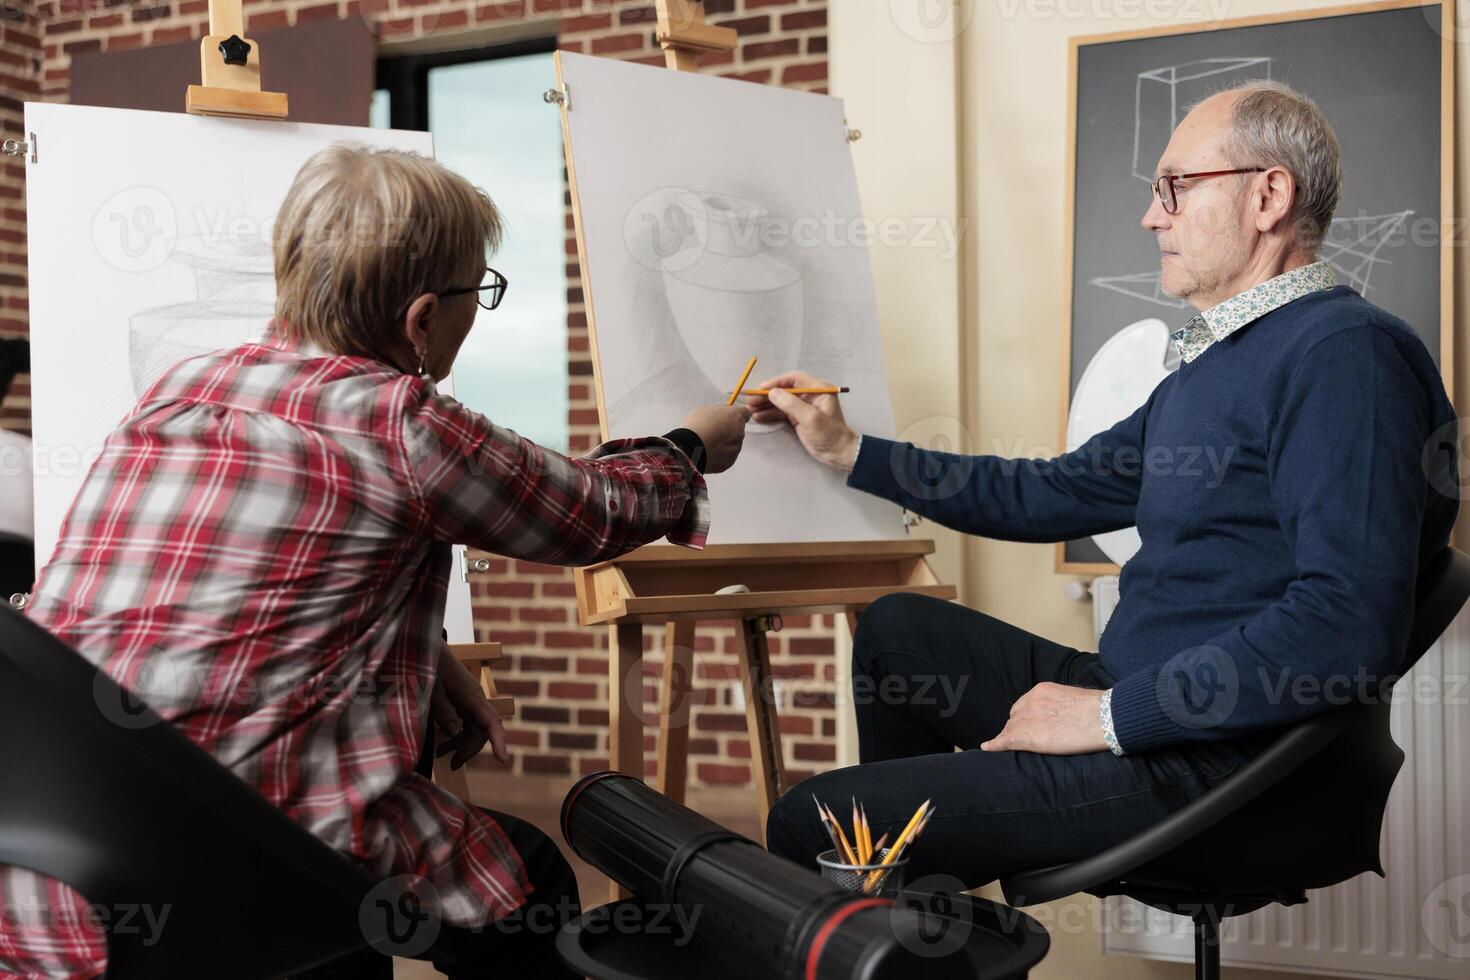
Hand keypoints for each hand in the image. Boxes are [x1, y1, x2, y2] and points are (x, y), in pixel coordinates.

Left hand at [432, 645, 509, 769]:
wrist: (428, 646)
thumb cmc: (430, 666)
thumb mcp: (432, 691)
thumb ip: (444, 712)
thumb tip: (455, 733)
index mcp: (472, 696)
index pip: (492, 722)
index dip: (499, 741)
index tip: (502, 759)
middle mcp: (476, 699)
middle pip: (481, 730)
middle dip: (469, 749)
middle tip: (452, 765)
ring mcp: (470, 699)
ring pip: (473, 728)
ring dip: (461, 743)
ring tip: (442, 755)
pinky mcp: (463, 700)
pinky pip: (466, 721)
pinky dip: (456, 734)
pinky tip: (443, 743)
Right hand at [680, 404, 751, 473]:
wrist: (689, 448)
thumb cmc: (696, 427)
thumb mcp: (705, 409)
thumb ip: (719, 411)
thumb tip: (722, 414)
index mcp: (735, 416)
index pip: (746, 412)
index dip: (738, 414)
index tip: (731, 417)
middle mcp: (740, 432)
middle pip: (738, 429)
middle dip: (728, 430)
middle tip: (713, 431)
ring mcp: (736, 448)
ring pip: (733, 443)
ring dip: (724, 443)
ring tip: (708, 443)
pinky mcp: (730, 461)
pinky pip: (727, 456)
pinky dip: (720, 454)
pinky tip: (708, 451)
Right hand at [745, 371, 859, 472]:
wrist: (838, 453)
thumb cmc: (829, 433)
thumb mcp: (810, 418)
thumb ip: (791, 404)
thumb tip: (772, 392)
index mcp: (818, 389)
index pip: (794, 379)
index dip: (777, 382)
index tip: (761, 388)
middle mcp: (810, 395)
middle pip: (785, 390)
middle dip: (768, 395)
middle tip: (751, 400)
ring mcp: (803, 406)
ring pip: (781, 401)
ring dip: (766, 404)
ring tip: (750, 409)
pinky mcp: (799, 417)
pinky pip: (782, 412)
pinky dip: (771, 414)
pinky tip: (759, 416)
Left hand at [979, 682, 1107, 754]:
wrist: (1105, 718)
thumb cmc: (1099, 709)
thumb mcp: (1073, 698)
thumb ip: (1059, 703)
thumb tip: (1062, 713)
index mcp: (1041, 691)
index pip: (1022, 706)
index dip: (1023, 718)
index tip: (1026, 726)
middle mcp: (1031, 703)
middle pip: (1015, 718)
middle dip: (1017, 728)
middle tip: (1021, 738)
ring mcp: (1029, 719)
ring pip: (1011, 730)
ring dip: (1009, 737)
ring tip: (1005, 745)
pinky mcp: (1030, 737)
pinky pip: (1006, 740)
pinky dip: (995, 744)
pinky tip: (987, 747)